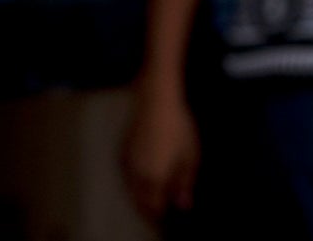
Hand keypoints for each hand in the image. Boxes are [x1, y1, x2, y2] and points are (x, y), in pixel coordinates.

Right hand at [120, 85, 199, 221]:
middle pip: (139, 200)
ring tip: (153, 192)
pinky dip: (133, 180)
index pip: (153, 205)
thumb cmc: (177, 127)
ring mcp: (127, 163)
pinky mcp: (122, 151)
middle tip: (160, 204)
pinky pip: (126, 174)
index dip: (160, 211)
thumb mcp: (190, 156)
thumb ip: (185, 182)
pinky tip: (142, 176)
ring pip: (130, 188)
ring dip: (140, 193)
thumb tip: (183, 203)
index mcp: (154, 178)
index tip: (167, 210)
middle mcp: (136, 175)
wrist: (156, 102)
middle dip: (148, 206)